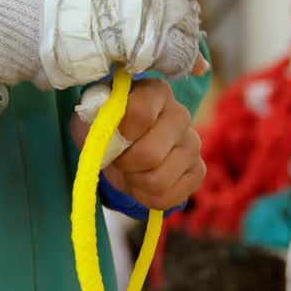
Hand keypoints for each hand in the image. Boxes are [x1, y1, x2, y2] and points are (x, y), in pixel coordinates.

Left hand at [70, 78, 204, 210]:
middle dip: (125, 164)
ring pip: (158, 180)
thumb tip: (108, 130)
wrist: (121, 149)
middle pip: (150, 154)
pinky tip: (143, 182)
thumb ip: (96, 115)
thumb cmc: (107, 127)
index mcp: (155, 92)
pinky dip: (147, 196)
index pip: (141, 112)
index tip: (111, 137)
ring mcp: (193, 144)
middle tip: (118, 160)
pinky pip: (168, 197)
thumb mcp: (93, 116)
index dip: (120, 133)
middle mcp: (180, 115)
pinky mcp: (198, 171)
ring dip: (134, 182)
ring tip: (130, 171)